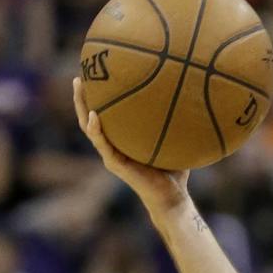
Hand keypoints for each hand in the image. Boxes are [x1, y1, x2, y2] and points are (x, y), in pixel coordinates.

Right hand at [73, 77, 189, 215]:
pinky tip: (94, 114)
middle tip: (80, 76)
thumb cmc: (175, 169)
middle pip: (90, 117)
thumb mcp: (174, 139)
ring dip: (82, 107)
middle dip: (83, 97)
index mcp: (121, 140)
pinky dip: (96, 129)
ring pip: (89, 127)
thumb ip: (176, 121)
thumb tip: (192, 94)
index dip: (97, 98)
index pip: (105, 115)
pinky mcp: (115, 164)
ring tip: (79, 86)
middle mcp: (112, 146)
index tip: (96, 77)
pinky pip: (102, 144)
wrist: (172, 196)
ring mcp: (111, 155)